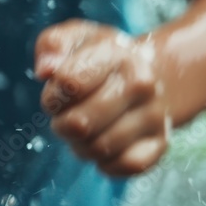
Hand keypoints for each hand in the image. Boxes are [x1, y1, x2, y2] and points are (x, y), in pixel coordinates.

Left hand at [34, 19, 169, 175]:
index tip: (58, 92)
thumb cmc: (99, 60)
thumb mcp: (75, 40)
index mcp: (117, 55)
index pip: (68, 84)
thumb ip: (52, 46)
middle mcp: (142, 84)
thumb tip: (46, 70)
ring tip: (86, 131)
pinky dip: (106, 164)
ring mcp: (154, 114)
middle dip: (62, 125)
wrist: (146, 75)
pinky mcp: (160, 143)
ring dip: (81, 146)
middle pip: (79, 123)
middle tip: (67, 118)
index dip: (53, 95)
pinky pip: (123, 166)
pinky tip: (104, 148)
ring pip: (99, 149)